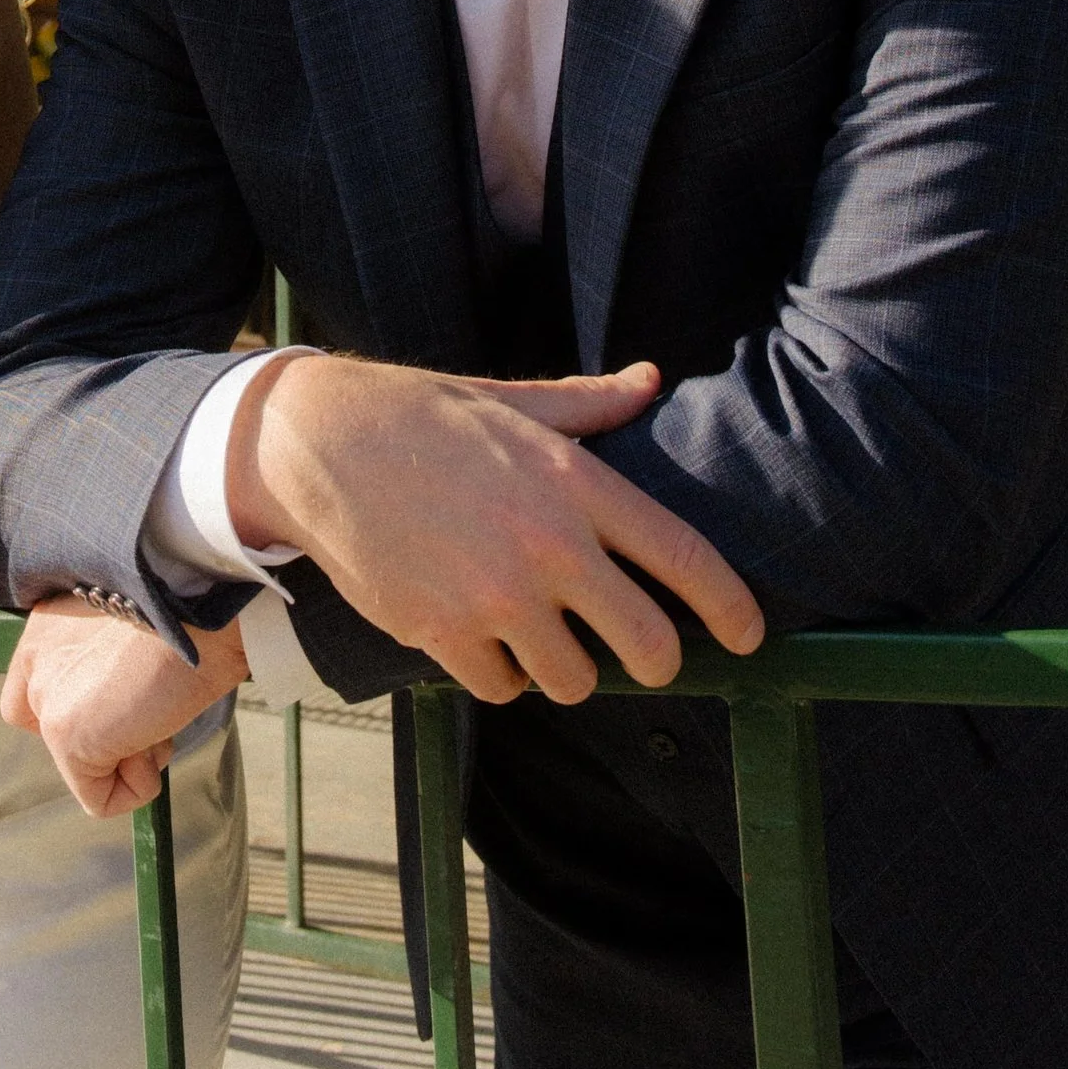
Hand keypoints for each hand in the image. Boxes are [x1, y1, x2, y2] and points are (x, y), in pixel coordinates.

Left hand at [2, 598, 249, 817]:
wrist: (202, 608)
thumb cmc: (189, 618)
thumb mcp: (131, 637)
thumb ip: (103, 674)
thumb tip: (121, 729)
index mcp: (49, 626)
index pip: (38, 695)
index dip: (88, 714)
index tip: (129, 703)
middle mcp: (37, 656)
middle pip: (59, 734)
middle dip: (112, 738)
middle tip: (153, 707)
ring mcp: (46, 695)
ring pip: (83, 766)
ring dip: (133, 756)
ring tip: (160, 708)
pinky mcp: (63, 733)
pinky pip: (98, 799)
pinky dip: (138, 787)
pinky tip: (158, 735)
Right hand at [232, 353, 763, 705]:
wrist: (317, 444)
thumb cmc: (420, 416)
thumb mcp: (511, 401)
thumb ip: (589, 405)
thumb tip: (652, 380)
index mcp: (574, 481)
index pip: (684, 557)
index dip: (731, 606)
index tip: (751, 634)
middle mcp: (547, 544)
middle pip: (648, 645)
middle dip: (658, 661)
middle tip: (645, 655)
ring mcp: (496, 595)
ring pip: (576, 680)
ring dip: (569, 669)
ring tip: (544, 637)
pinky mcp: (444, 634)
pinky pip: (504, 688)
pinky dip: (502, 674)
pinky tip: (484, 639)